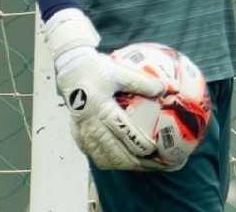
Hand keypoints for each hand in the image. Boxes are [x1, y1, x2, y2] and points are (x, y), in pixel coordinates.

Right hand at [44, 9, 168, 169]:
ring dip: (125, 166)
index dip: (142, 145)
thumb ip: (141, 82)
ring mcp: (83, 133)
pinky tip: (122, 161)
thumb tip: (165, 88)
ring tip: (142, 167)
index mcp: (102, 109)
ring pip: (104, 160)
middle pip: (116, 154)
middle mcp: (91, 125)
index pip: (125, 134)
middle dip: (138, 163)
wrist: (70, 69)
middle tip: (156, 165)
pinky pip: (94, 156)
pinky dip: (109, 162)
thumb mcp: (119, 72)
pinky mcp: (78, 136)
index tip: (158, 150)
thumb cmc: (95, 69)